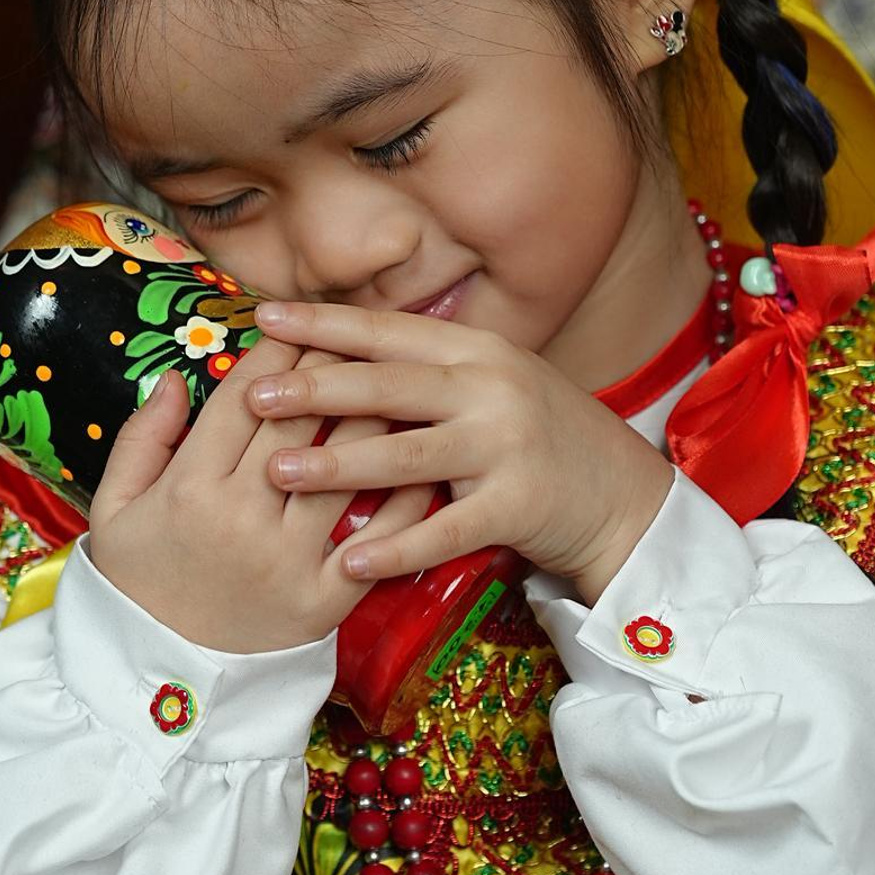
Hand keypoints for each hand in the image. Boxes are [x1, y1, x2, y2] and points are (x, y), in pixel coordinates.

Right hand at [88, 339, 434, 653]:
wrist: (156, 693)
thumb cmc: (135, 589)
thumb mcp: (113, 511)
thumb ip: (141, 439)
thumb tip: (172, 377)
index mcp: (188, 489)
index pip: (242, 398)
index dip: (275, 352)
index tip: (297, 322)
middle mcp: (241, 518)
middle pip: (298, 420)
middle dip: (328, 366)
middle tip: (355, 331)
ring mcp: (286, 562)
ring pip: (344, 468)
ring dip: (374, 416)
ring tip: (399, 379)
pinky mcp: (322, 603)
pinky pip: (374, 538)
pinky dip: (403, 497)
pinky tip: (420, 459)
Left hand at [246, 304, 674, 604]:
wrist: (621, 493)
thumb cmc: (537, 434)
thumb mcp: (492, 380)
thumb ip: (430, 367)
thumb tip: (342, 348)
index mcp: (477, 349)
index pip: (387, 331)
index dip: (324, 323)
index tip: (264, 316)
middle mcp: (491, 387)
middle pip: (388, 386)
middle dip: (314, 389)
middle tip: (253, 395)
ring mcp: (506, 446)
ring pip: (406, 454)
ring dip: (336, 463)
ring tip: (278, 471)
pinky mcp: (517, 506)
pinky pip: (444, 529)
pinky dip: (395, 546)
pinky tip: (349, 559)